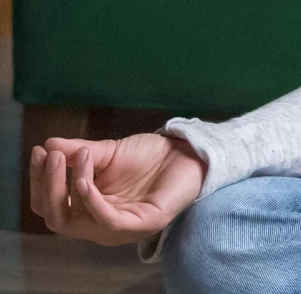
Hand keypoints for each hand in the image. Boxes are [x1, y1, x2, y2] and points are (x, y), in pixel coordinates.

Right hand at [30, 133, 205, 245]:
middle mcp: (98, 225)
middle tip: (50, 156)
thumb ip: (79, 153)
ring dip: (67, 188)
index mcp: (86, 210)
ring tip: (74, 158)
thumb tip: (48, 144)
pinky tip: (84, 180)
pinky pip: (106, 221)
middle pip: (56, 216)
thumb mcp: (108, 152)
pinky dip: (90, 201)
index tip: (39, 151)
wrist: (187, 152)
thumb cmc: (148, 157)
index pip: (49, 205)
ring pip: (75, 221)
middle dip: (47, 186)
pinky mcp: (141, 226)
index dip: (39, 181)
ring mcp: (119, 229)